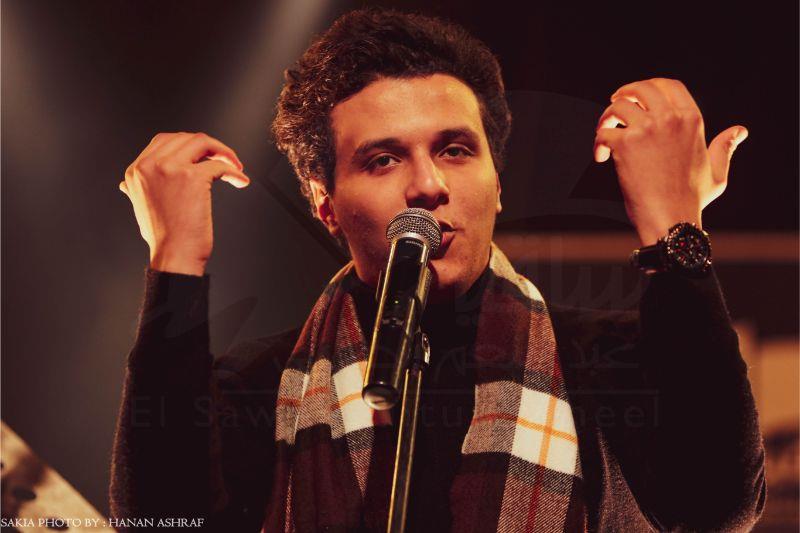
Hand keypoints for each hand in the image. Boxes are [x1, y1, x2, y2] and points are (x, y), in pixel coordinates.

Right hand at [119, 132, 250, 275]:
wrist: (174, 256)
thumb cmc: (162, 237)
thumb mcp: (139, 208)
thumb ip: (135, 191)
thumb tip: (126, 186)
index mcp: (136, 170)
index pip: (164, 140)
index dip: (188, 145)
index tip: (204, 156)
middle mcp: (150, 165)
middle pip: (185, 137)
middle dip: (208, 146)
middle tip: (223, 159)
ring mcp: (171, 169)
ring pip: (203, 142)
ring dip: (223, 151)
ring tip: (234, 165)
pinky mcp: (193, 177)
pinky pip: (220, 164)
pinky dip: (234, 171)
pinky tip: (240, 180)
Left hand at [593, 78, 747, 244]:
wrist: (671, 218)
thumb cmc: (692, 199)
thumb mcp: (716, 171)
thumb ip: (724, 147)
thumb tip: (740, 131)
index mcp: (692, 120)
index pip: (670, 85)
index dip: (651, 85)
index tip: (638, 96)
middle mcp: (670, 119)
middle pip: (642, 88)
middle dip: (625, 93)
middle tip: (615, 106)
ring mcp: (647, 129)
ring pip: (618, 106)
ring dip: (607, 118)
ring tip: (605, 132)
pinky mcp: (626, 144)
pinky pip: (604, 132)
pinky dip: (598, 143)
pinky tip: (601, 157)